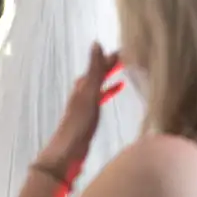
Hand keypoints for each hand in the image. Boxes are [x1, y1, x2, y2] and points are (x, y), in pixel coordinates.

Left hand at [36, 44, 121, 185]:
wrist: (67, 152)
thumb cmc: (78, 123)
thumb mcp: (88, 93)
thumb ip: (94, 71)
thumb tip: (96, 44)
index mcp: (82, 86)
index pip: (97, 66)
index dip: (109, 57)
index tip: (126, 48)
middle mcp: (82, 92)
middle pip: (97, 73)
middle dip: (110, 64)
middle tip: (128, 56)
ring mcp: (84, 105)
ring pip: (99, 84)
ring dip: (109, 76)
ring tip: (124, 69)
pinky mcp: (88, 117)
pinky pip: (100, 98)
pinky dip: (108, 91)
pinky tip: (116, 91)